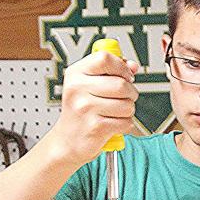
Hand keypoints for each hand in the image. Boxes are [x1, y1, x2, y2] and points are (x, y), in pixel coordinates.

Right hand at [50, 51, 139, 166]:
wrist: (67, 141)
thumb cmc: (80, 112)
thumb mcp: (88, 85)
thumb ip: (111, 71)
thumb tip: (132, 65)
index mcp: (76, 73)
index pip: (105, 58)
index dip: (122, 67)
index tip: (126, 75)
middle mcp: (78, 89)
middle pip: (121, 84)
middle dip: (131, 93)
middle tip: (124, 97)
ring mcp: (86, 108)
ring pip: (127, 104)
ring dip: (128, 110)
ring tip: (116, 112)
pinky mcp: (96, 127)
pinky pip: (125, 122)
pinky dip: (125, 125)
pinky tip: (113, 123)